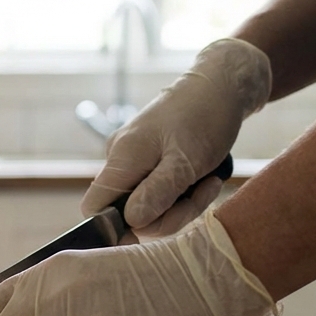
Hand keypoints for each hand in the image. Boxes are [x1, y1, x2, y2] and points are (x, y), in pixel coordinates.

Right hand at [81, 38, 271, 237]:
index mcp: (122, 159)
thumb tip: (131, 222)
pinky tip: (205, 178)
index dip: (114, 227)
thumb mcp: (186, 160)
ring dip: (183, 204)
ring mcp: (136, 162)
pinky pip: (161, 192)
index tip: (151, 230)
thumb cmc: (205, 117)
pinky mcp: (152, 162)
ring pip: (150, 206)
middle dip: (168, 215)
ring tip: (209, 182)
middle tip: (202, 195)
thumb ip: (157, 192)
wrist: (221, 86)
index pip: (94, 207)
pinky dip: (185, 193)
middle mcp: (121, 161)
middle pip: (129, 213)